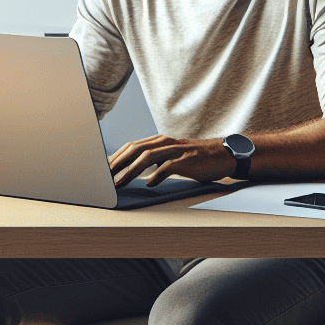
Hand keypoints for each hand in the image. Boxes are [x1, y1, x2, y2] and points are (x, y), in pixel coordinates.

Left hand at [108, 134, 234, 187]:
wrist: (222, 155)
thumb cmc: (195, 159)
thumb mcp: (171, 156)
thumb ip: (154, 160)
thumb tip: (133, 171)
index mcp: (159, 141)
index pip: (132, 147)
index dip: (116, 157)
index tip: (102, 169)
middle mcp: (165, 142)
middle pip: (135, 149)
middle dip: (117, 163)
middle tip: (104, 176)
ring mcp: (176, 151)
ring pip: (148, 157)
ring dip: (131, 170)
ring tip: (119, 182)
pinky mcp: (187, 161)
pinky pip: (169, 167)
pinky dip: (157, 175)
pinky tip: (149, 184)